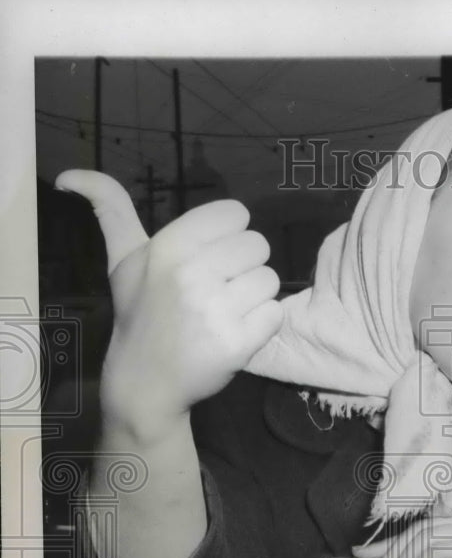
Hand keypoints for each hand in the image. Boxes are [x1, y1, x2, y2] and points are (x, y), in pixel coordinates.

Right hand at [55, 170, 282, 440]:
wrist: (144, 382)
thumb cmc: (140, 314)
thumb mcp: (122, 259)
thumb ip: (110, 209)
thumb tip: (70, 175)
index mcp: (168, 246)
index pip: (236, 213)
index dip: (229, 236)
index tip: (209, 259)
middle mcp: (192, 273)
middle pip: (258, 245)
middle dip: (242, 268)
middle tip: (216, 291)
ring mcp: (215, 310)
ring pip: (269, 280)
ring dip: (253, 298)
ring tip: (224, 313)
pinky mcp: (236, 343)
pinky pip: (275, 314)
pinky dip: (261, 325)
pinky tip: (234, 333)